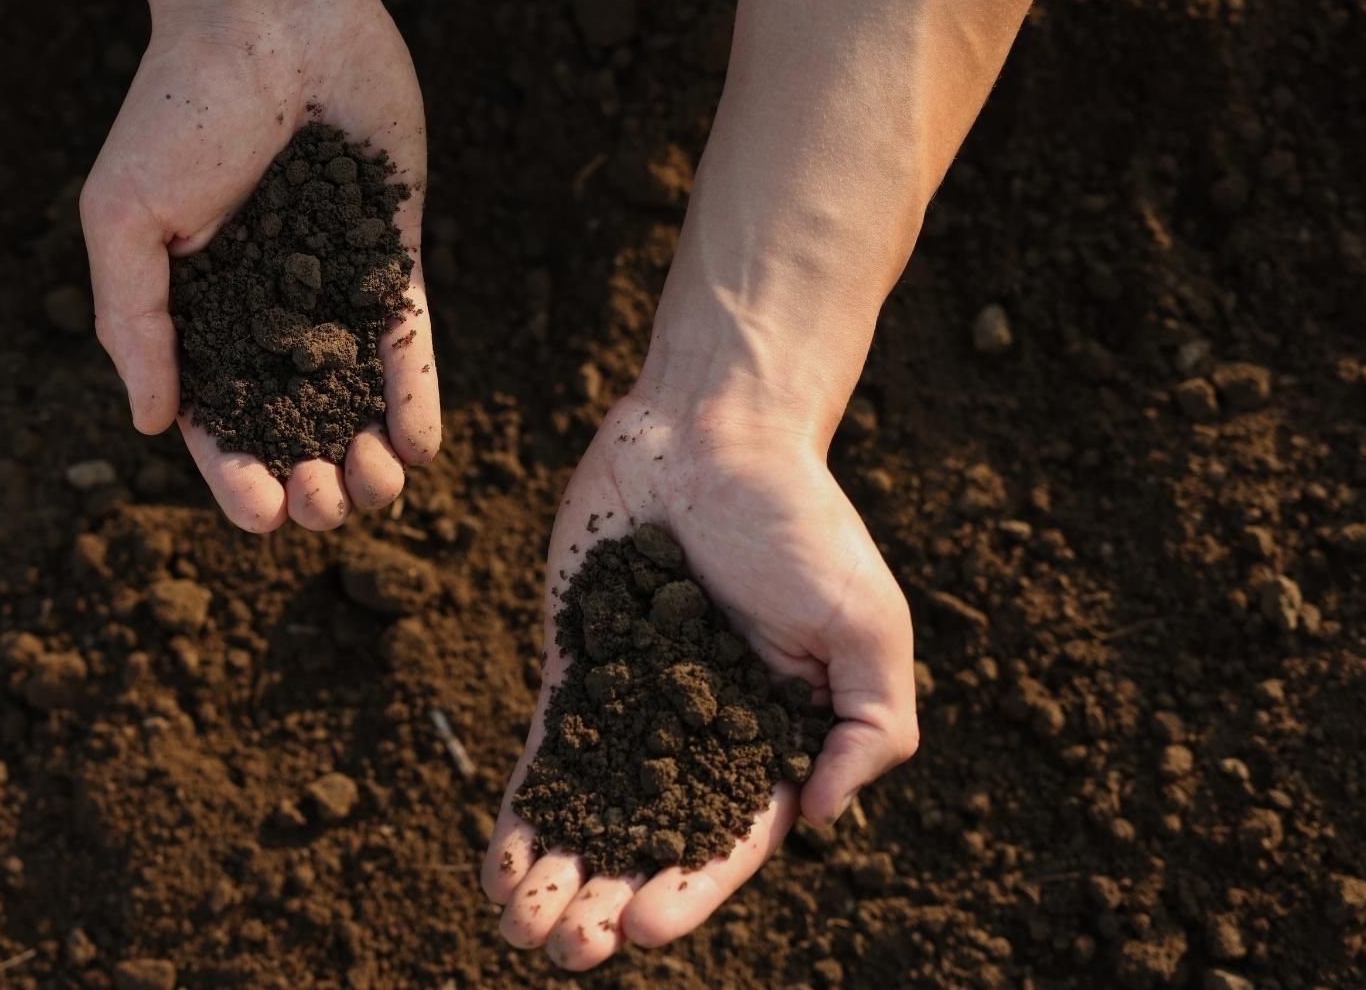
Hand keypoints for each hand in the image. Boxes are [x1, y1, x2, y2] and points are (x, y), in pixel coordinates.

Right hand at [79, 0, 438, 531]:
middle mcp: (266, 308)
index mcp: (194, 309)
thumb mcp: (123, 217)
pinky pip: (405, 337)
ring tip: (378, 487)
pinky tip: (421, 444)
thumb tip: (150, 425)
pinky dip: (414, 393)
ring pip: (351, 393)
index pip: (215, 416)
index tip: (260, 515)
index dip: (234, 474)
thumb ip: (135, 321)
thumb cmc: (177, 107)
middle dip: (308, 479)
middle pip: (290, 420)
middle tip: (325, 506)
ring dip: (366, 454)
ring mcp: (330, 283)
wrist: (265, 14)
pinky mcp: (389, 252)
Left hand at [479, 388, 917, 970]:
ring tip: (518, 930)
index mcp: (774, 739)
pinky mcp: (577, 667)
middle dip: (605, 902)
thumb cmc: (802, 520)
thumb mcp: (867, 625)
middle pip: (648, 843)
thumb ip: (868, 729)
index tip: (639, 925)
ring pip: (591, 813)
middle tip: (565, 951)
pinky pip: (544, 753)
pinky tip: (497, 865)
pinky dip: (524, 812)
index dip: (685, 891)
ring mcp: (634, 705)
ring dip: (555, 877)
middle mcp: (700, 736)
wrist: (715, 428)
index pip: (728, 841)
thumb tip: (820, 821)